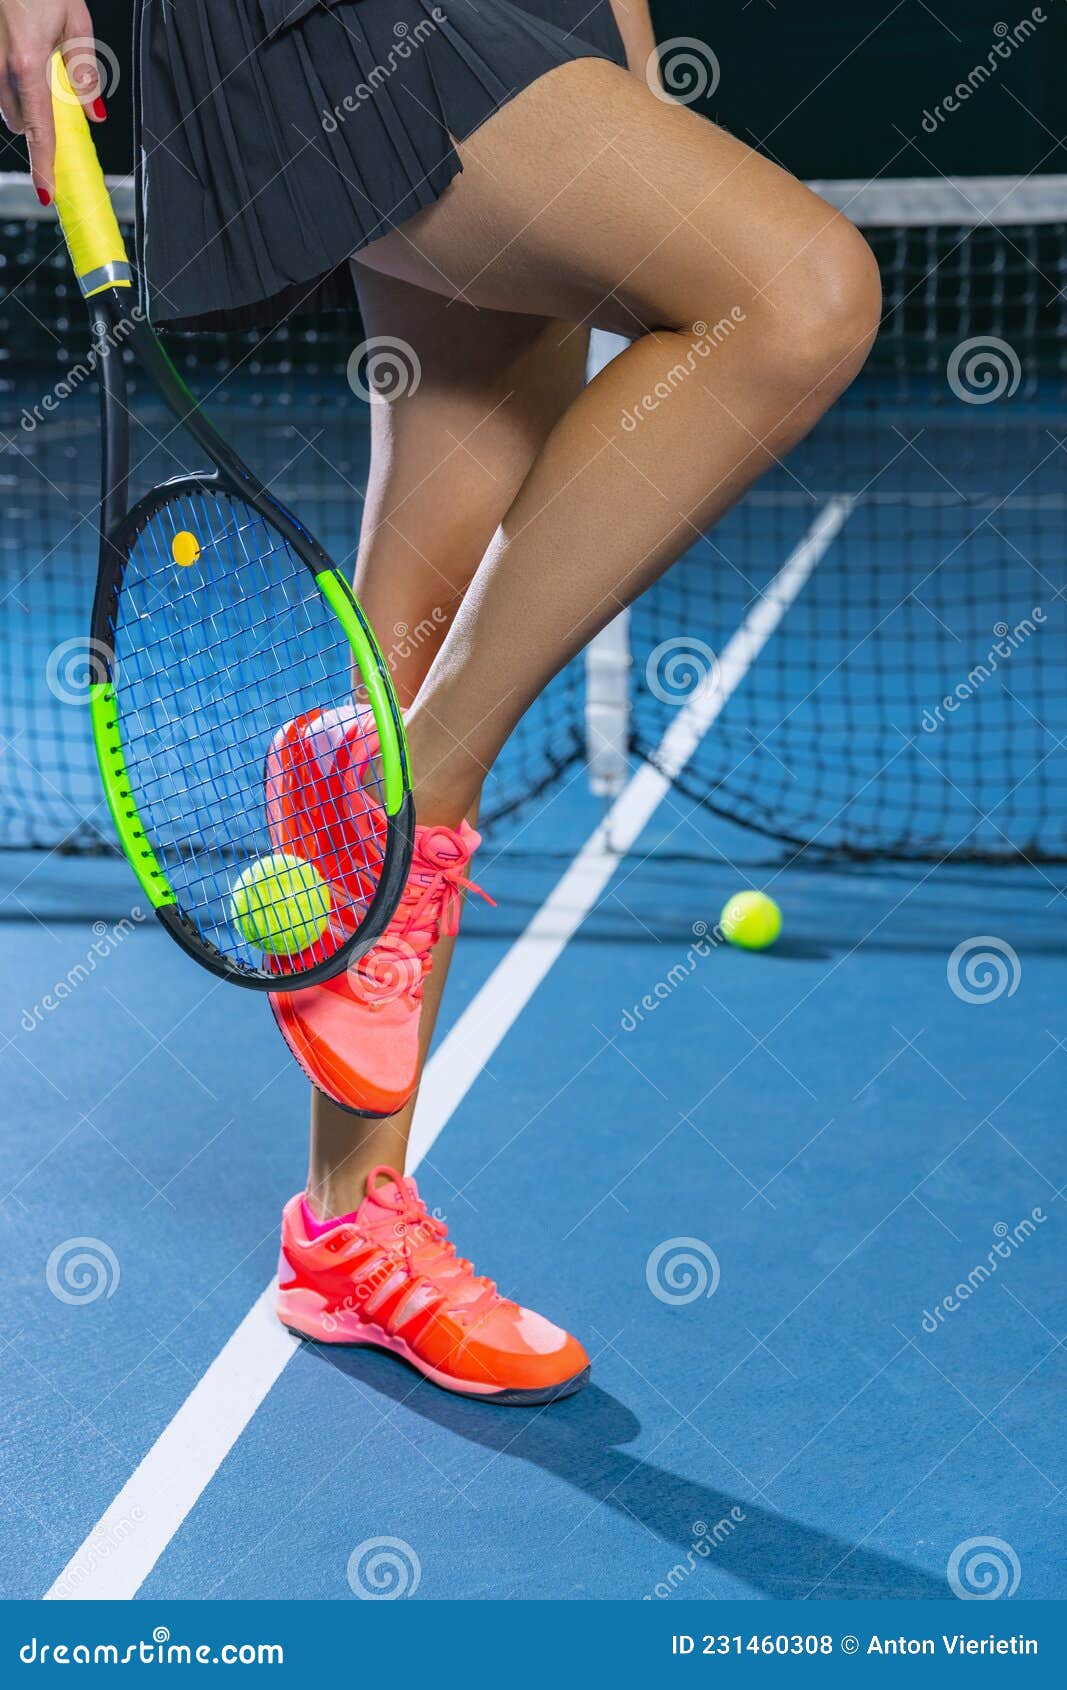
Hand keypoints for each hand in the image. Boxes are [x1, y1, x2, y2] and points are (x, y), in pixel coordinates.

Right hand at [0, 1, 105, 204]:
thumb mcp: (75, 22)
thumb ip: (85, 72)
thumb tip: (94, 113)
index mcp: (29, 64)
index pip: (40, 130)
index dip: (44, 167)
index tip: (47, 194)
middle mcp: (1, 67)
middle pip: (18, 121)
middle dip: (36, 121)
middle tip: (54, 95)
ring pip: (4, 104)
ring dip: (21, 101)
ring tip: (37, 65)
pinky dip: (9, 83)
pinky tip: (21, 56)